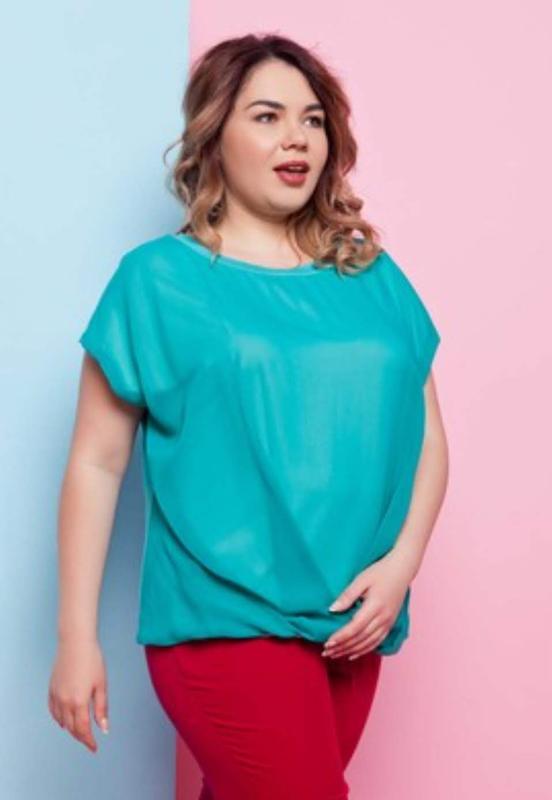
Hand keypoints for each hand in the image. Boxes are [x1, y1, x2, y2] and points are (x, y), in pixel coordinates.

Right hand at [47, 638, 109, 752]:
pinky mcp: (51, 689)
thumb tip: (104, 728)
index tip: (95, 747)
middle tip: (89, 741)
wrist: (75, 643)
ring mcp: (56, 696)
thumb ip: (101, 708)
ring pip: (62, 721)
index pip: (83, 729)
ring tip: (80, 731)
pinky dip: (59, 719)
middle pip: (72, 728)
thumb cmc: (92, 660)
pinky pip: (53, 711)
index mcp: (79, 702)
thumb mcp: (101, 684)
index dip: (89, 741)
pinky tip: (64, 720)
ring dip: (70, 729)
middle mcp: (65, 702)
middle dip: (81, 737)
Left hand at [322, 551, 412, 658]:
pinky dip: (364, 650)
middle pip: (360, 639)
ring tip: (335, 655)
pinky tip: (353, 654)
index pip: (354, 628)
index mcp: (375, 606)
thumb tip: (332, 609)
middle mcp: (383, 618)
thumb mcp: (361, 579)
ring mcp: (388, 623)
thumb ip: (347, 596)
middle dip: (342, 647)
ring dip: (350, 651)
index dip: (340, 637)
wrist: (402, 569)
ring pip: (368, 643)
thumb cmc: (380, 572)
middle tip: (326, 653)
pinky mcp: (390, 624)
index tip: (327, 643)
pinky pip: (377, 642)